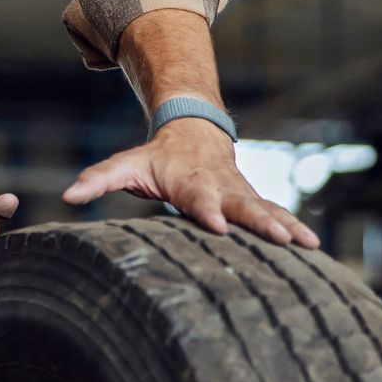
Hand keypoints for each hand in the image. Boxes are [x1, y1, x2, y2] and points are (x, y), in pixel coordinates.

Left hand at [62, 118, 319, 247]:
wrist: (195, 132)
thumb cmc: (157, 157)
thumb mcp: (126, 165)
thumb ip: (98, 180)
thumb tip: (66, 196)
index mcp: (191, 182)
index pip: (198, 200)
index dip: (208, 212)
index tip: (218, 227)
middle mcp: (221, 188)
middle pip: (243, 206)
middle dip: (262, 223)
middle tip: (281, 240)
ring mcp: (242, 193)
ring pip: (268, 210)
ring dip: (288, 227)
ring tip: (309, 246)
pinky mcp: (254, 201)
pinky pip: (278, 214)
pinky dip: (296, 229)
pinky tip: (315, 249)